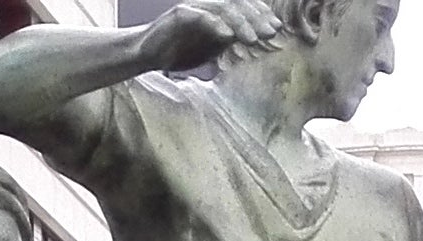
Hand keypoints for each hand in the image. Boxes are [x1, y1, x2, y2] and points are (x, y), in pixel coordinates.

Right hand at [145, 0, 286, 68]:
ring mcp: (193, 7)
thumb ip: (229, 39)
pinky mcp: (179, 15)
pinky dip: (216, 26)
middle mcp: (207, 5)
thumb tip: (255, 37)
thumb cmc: (179, 50)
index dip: (261, 15)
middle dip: (256, 18)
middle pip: (237, 4)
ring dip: (241, 23)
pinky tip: (229, 37)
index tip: (276, 28)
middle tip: (271, 32)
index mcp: (216, 11)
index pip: (243, 7)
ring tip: (254, 39)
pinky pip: (201, 17)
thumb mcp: (210, 47)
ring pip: (223, 9)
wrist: (146, 54)